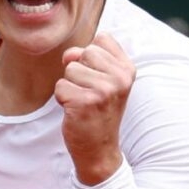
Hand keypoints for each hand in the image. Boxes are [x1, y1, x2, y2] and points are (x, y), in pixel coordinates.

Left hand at [55, 33, 134, 184]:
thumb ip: (88, 58)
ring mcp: (104, 90)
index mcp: (128, 69)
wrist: (99, 149)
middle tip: (90, 94)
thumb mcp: (104, 80)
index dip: (92, 57)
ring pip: (69, 69)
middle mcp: (120, 78)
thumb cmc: (98, 111)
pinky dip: (62, 99)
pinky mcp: (85, 102)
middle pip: (83, 52)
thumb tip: (69, 54)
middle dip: (79, 72)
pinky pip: (60, 86)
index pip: (102, 39)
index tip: (98, 79)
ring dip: (70, 87)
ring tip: (83, 103)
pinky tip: (76, 112)